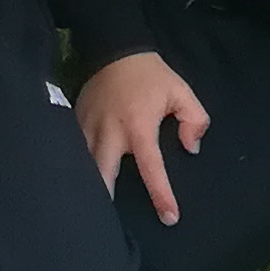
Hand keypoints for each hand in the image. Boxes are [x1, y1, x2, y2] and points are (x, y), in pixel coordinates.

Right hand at [76, 50, 208, 222]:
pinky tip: (77, 179)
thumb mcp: (182, 92)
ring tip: (89, 208)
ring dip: (88, 185)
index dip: (161, 195)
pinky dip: (76, 165)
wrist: (115, 46)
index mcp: (139, 127)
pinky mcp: (77, 119)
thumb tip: (191, 149)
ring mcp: (89, 126)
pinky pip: (74, 148)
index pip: (151, 169)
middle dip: (104, 199)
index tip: (169, 218)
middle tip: (106, 224)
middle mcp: (111, 131)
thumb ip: (195, 121)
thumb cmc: (151, 75)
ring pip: (83, 164)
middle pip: (102, 173)